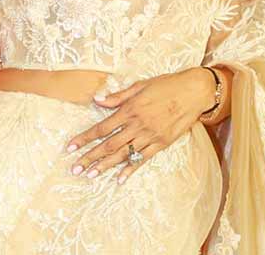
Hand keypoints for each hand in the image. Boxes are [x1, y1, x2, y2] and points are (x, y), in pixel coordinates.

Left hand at [64, 68, 215, 184]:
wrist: (194, 91)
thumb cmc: (167, 84)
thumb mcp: (141, 85)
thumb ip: (118, 96)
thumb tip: (97, 100)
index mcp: (130, 109)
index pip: (101, 127)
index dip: (85, 138)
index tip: (70, 147)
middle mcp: (138, 125)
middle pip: (108, 144)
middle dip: (89, 157)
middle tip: (74, 169)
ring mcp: (150, 136)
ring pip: (123, 154)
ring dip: (105, 166)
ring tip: (90, 175)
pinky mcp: (161, 143)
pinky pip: (142, 159)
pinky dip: (130, 169)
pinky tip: (119, 179)